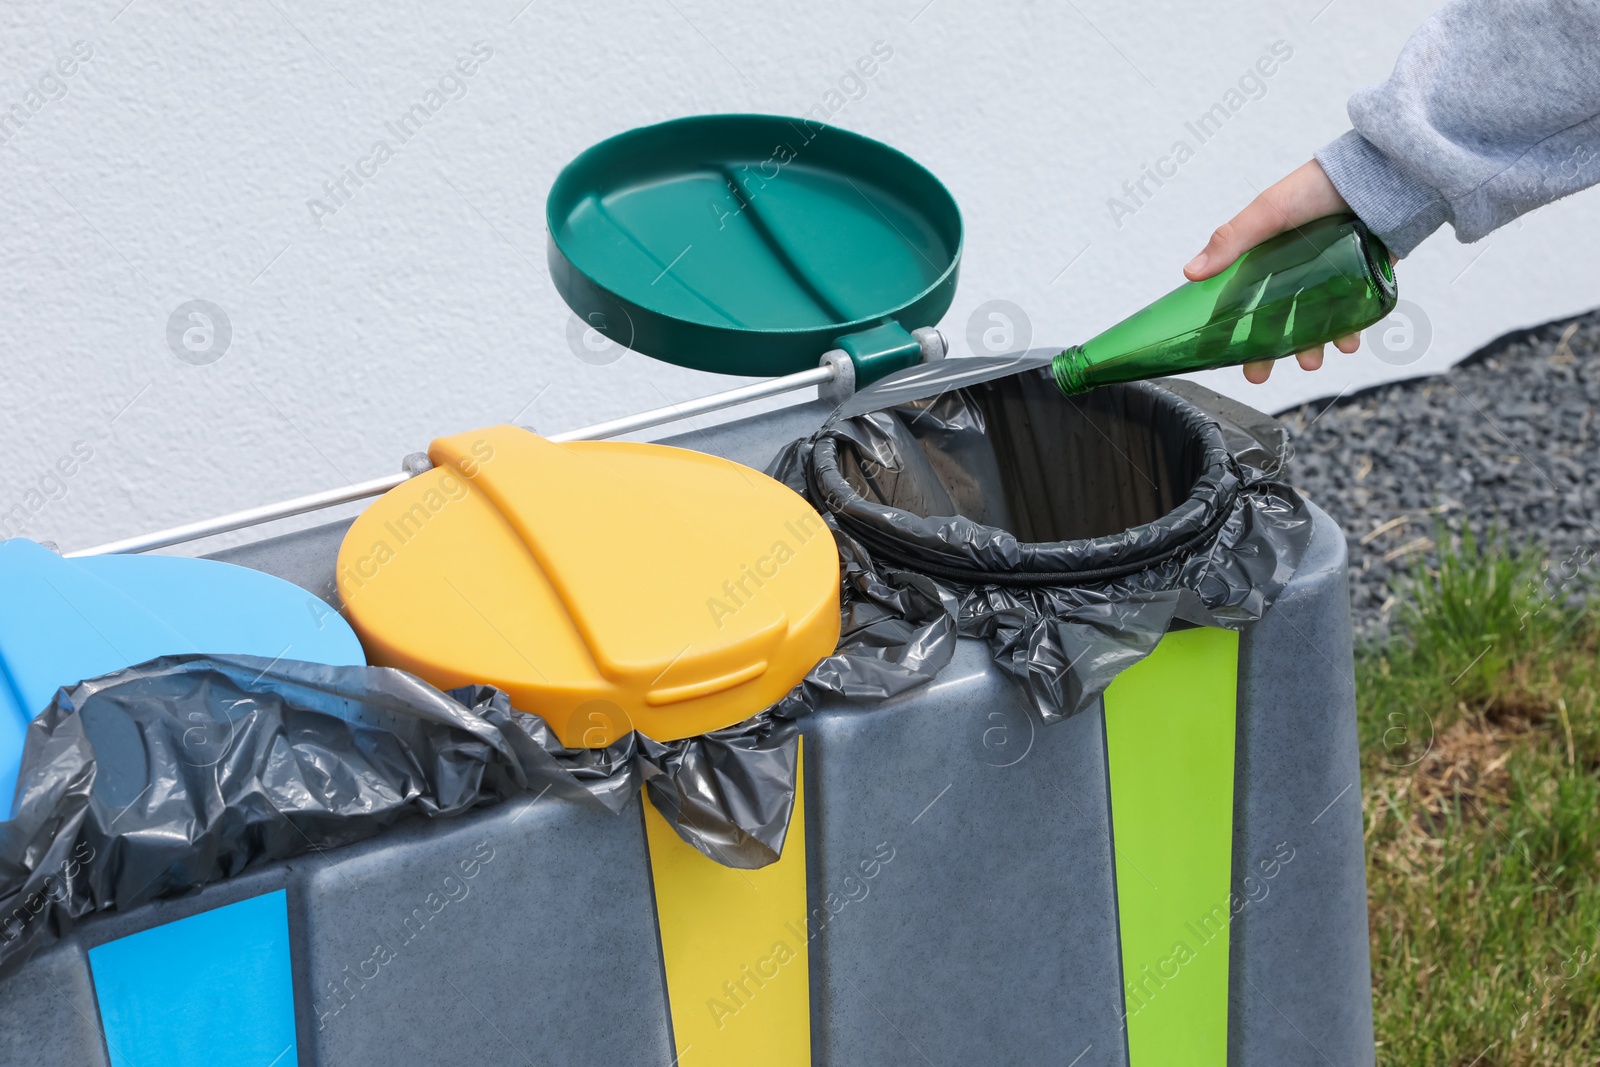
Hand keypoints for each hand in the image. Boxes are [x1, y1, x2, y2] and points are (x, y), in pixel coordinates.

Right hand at [1183, 159, 1360, 383]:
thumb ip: (1231, 241)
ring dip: (1310, 346)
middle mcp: (1295, 268)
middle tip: (1258, 375)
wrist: (1383, 176)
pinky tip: (1347, 343)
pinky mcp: (1361, 279)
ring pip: (1314, 322)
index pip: (1242, 298)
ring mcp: (1329, 275)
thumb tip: (1189, 273)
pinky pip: (1351, 314)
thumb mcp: (1269, 211)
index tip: (1223, 354)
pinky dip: (1348, 332)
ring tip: (1311, 361)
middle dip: (1268, 350)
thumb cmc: (1319, 186)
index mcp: (1266, 255)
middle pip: (1275, 318)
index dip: (1231, 327)